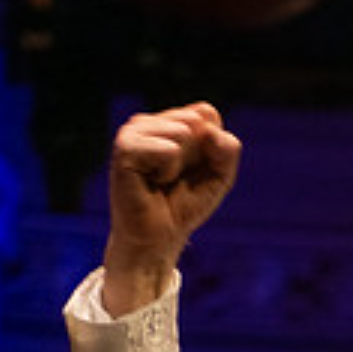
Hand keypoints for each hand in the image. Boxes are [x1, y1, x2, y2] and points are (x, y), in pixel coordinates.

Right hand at [101, 103, 241, 315]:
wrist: (159, 239)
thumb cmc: (184, 206)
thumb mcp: (220, 176)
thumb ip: (227, 148)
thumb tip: (207, 130)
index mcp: (168, 121)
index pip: (206, 112)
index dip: (210, 147)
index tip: (192, 170)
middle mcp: (149, 121)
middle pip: (195, 120)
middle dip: (196, 157)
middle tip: (174, 179)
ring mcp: (133, 131)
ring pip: (182, 132)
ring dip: (180, 165)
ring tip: (160, 180)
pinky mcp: (125, 148)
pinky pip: (168, 150)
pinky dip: (167, 172)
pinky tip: (150, 182)